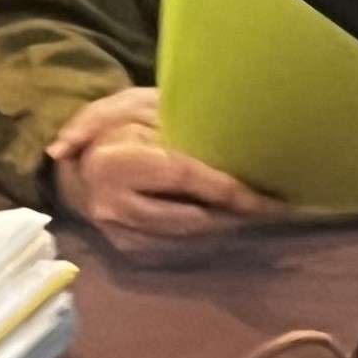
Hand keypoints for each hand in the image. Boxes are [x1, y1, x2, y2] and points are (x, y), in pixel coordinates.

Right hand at [50, 89, 281, 243]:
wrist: (78, 169)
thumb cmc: (117, 130)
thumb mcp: (134, 106)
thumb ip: (163, 112)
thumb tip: (215, 124)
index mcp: (114, 163)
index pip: (187, 177)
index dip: (233, 190)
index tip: (275, 199)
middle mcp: (112, 206)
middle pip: (194, 218)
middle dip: (239, 216)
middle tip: (279, 211)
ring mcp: (119, 234)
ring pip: (190, 239)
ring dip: (228, 229)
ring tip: (260, 216)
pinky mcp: (128, 251)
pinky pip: (180, 249)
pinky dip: (208, 238)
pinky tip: (228, 223)